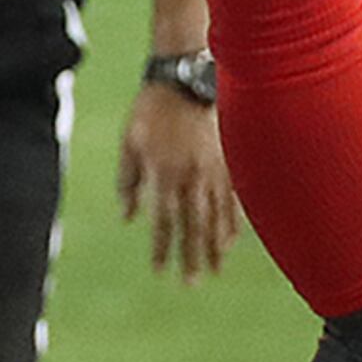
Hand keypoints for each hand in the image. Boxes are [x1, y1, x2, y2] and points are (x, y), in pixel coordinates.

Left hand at [117, 80, 239, 281]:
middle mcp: (192, 177)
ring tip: (214, 270)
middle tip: (191, 284)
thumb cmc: (151, 110)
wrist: (186, 77)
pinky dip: (233, 221)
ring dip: (215, 246)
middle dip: (192, 257)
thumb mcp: (129, 144)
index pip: (163, 221)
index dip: (162, 248)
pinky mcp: (229, 161)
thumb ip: (128, 182)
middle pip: (193, 226)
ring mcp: (215, 170)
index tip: (160, 271)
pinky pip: (234, 198)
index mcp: (165, 174)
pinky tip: (232, 240)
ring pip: (217, 216)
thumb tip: (127, 218)